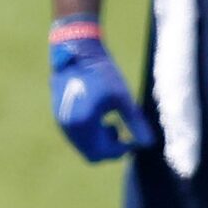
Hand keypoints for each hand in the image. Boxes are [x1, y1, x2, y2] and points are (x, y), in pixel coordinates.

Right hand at [48, 19, 154, 160]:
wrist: (76, 53)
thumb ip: (135, 123)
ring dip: (99, 141)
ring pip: (84, 146)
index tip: (134, 139)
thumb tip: (148, 144)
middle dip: (109, 148)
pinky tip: (100, 116)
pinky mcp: (60, 116)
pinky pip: (77, 136)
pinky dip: (90, 134)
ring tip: (111, 121)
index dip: (121, 150)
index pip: (103, 154)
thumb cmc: (102, 73)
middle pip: (92, 155)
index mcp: (84, 125)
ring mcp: (62, 123)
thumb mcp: (123, 98)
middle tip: (122, 131)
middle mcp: (70, 128)